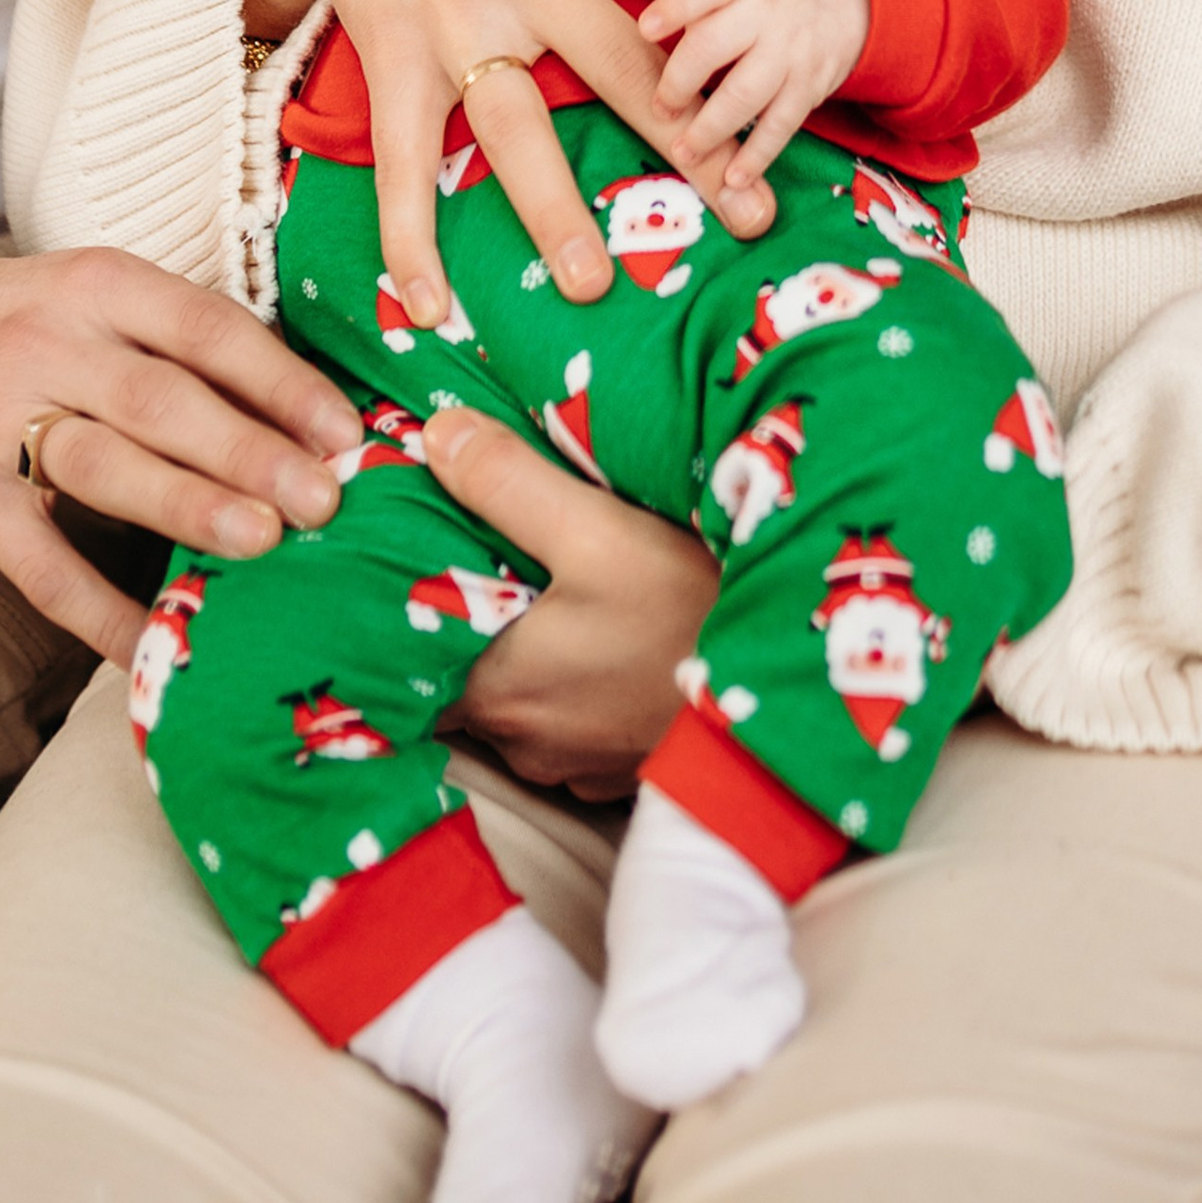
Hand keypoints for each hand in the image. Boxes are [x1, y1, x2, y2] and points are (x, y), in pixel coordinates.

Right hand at [0, 249, 359, 664]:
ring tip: (261, 543)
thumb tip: (304, 414)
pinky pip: (37, 559)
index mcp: (102, 286)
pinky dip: (96, 607)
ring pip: (105, 464)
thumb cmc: (23, 323)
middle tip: (321, 500)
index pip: (207, 327)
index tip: (344, 431)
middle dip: (249, 451)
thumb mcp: (98, 298)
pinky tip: (149, 642)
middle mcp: (53, 343)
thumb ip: (182, 344)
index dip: (280, 381)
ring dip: (186, 505)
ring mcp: (0, 418)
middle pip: (162, 399)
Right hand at [238, 0, 794, 337]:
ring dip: (550, 208)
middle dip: (690, 144)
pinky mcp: (392, 53)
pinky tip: (426, 306)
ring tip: (589, 287)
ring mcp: (455, 17)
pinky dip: (407, 233)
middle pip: (622, 67)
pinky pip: (402, 155)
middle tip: (750, 217)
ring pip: (513, 125)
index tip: (788, 99)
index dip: (742, 35)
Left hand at [428, 406, 715, 801]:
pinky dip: (575, 683)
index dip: (412, 600)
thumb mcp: (597, 529)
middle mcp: (522, 742)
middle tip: (494, 554)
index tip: (423, 551)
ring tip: (551, 589)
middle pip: (466, 673)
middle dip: (475, 618)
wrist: (789, 682)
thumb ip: (508, 483)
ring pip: (521, 699)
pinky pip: (571, 721)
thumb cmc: (687, 611)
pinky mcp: (617, 768)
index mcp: (494, 690)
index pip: (413, 651)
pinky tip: (602, 637)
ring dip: (528, 654)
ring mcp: (573, 765)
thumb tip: (434, 435)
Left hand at [640, 0, 871, 208]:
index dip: (674, 7)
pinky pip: (781, 125)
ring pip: (744, 95)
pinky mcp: (811, 85)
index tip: (644, 29)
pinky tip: (733, 177)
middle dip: (678, 84)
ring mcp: (791, 49)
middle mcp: (767, 9)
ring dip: (709, 130)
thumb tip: (640, 33)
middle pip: (713, 47)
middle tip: (658, 108)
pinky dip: (756, 155)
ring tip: (682, 152)